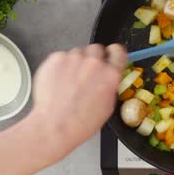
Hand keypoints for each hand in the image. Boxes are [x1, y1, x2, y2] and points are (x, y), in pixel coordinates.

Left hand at [31, 44, 126, 159]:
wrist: (55, 126)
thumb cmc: (81, 122)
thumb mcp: (108, 105)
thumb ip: (110, 84)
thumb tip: (108, 77)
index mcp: (111, 74)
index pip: (118, 51)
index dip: (114, 52)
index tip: (111, 54)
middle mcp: (94, 63)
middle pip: (97, 49)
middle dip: (93, 58)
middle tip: (86, 72)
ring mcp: (74, 59)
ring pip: (78, 52)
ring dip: (76, 62)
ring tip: (69, 81)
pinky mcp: (56, 59)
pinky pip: (61, 56)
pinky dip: (60, 66)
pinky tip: (59, 81)